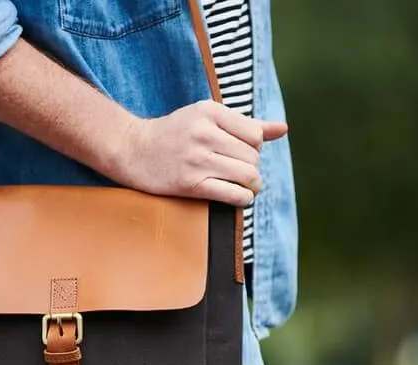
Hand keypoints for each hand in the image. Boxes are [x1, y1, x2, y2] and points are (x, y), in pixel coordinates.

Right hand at [109, 100, 288, 206]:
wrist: (134, 150)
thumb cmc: (174, 134)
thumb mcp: (207, 118)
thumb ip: (246, 124)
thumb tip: (283, 129)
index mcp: (210, 112)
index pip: (255, 135)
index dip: (254, 149)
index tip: (242, 155)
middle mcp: (204, 133)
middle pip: (252, 157)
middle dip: (251, 169)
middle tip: (240, 173)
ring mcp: (197, 159)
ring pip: (246, 176)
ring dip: (251, 186)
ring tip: (245, 187)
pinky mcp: (190, 183)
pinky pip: (232, 194)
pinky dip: (242, 199)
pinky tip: (239, 198)